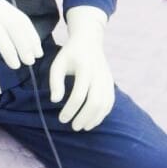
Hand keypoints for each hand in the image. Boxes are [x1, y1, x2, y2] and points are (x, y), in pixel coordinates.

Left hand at [49, 7, 114, 130]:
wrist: (89, 41)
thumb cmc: (69, 54)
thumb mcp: (57, 64)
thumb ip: (55, 82)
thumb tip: (55, 101)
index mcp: (84, 68)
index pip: (79, 95)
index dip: (70, 110)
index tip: (62, 119)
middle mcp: (99, 74)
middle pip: (95, 101)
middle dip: (84, 117)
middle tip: (73, 127)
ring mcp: (107, 79)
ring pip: (105, 104)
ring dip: (94, 118)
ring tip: (82, 126)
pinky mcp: (111, 83)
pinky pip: (110, 102)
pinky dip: (102, 114)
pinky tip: (92, 121)